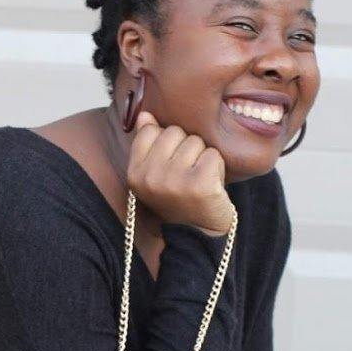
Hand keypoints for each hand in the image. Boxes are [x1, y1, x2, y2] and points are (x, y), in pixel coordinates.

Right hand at [128, 109, 236, 237]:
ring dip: (203, 158)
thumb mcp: (155, 174)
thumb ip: (147, 144)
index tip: (170, 165)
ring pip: (196, 142)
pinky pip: (213, 154)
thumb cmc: (178, 200)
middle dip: (186, 149)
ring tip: (199, 180)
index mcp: (135, 173)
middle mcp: (150, 177)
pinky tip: (211, 185)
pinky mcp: (199, 184)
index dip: (167, 143)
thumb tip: (144, 115)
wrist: (197, 235)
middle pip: (175, 132)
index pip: (151, 130)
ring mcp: (174, 181)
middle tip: (187, 175)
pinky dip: (216, 168)